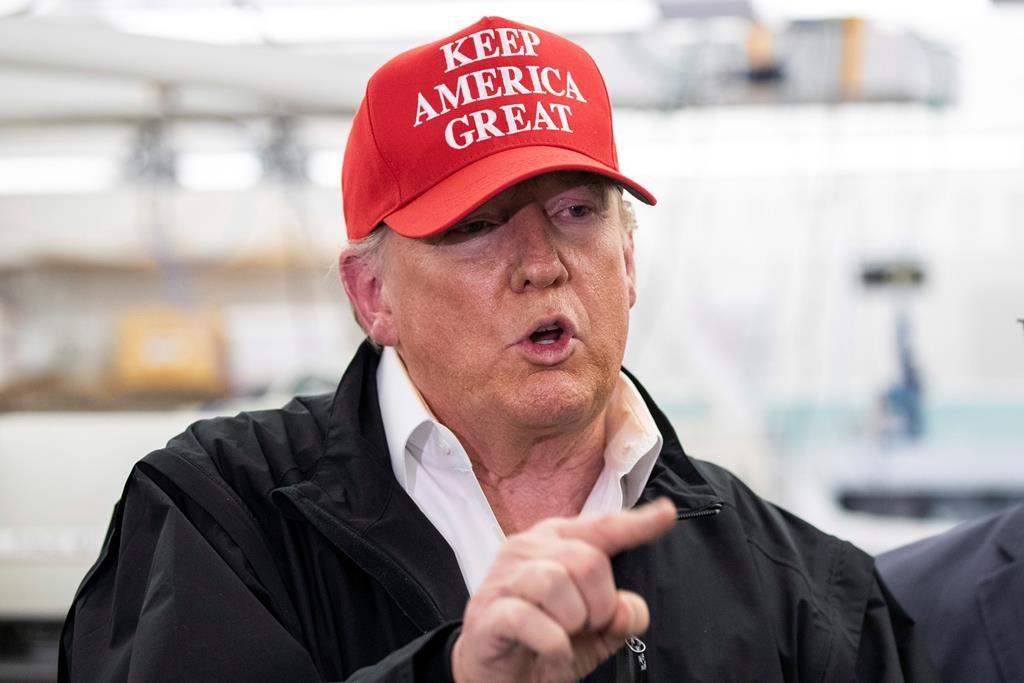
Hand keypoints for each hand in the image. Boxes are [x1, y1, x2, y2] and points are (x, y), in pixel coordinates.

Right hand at [451, 498, 676, 682]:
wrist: (496, 678)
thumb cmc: (543, 643)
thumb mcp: (594, 633)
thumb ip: (620, 616)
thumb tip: (629, 609)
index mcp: (556, 542)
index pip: (602, 527)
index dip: (636, 522)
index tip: (666, 515)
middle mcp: (528, 550)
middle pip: (587, 560)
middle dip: (599, 603)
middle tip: (585, 626)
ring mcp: (504, 579)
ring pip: (555, 581)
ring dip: (572, 620)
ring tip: (565, 636)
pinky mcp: (487, 613)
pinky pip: (527, 616)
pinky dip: (551, 639)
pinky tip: (553, 650)